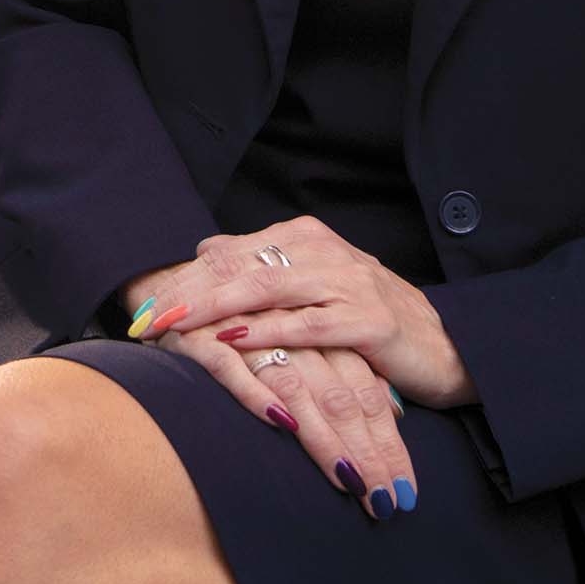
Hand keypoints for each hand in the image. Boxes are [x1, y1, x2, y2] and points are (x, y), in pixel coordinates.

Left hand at [133, 218, 479, 410]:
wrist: (444, 345)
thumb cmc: (367, 320)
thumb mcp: (313, 288)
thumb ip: (263, 268)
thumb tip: (205, 249)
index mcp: (305, 238)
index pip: (230, 251)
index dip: (182, 279)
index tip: (140, 307)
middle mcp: (323, 251)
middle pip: (240, 265)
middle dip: (187, 292)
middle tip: (143, 317)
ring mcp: (348, 282)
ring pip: (268, 287)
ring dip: (215, 307)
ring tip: (174, 323)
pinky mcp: (368, 320)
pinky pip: (310, 323)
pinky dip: (271, 331)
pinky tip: (238, 339)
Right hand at [151, 322, 418, 520]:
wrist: (175, 285)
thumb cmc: (245, 324)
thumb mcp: (301, 344)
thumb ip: (343, 370)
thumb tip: (395, 411)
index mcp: (318, 322)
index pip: (362, 385)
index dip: (386, 437)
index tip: (405, 490)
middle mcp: (289, 325)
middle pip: (340, 392)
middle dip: (368, 452)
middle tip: (387, 503)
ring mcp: (246, 327)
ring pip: (298, 386)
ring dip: (327, 440)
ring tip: (352, 484)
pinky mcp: (201, 332)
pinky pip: (232, 365)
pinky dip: (257, 392)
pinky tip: (283, 424)